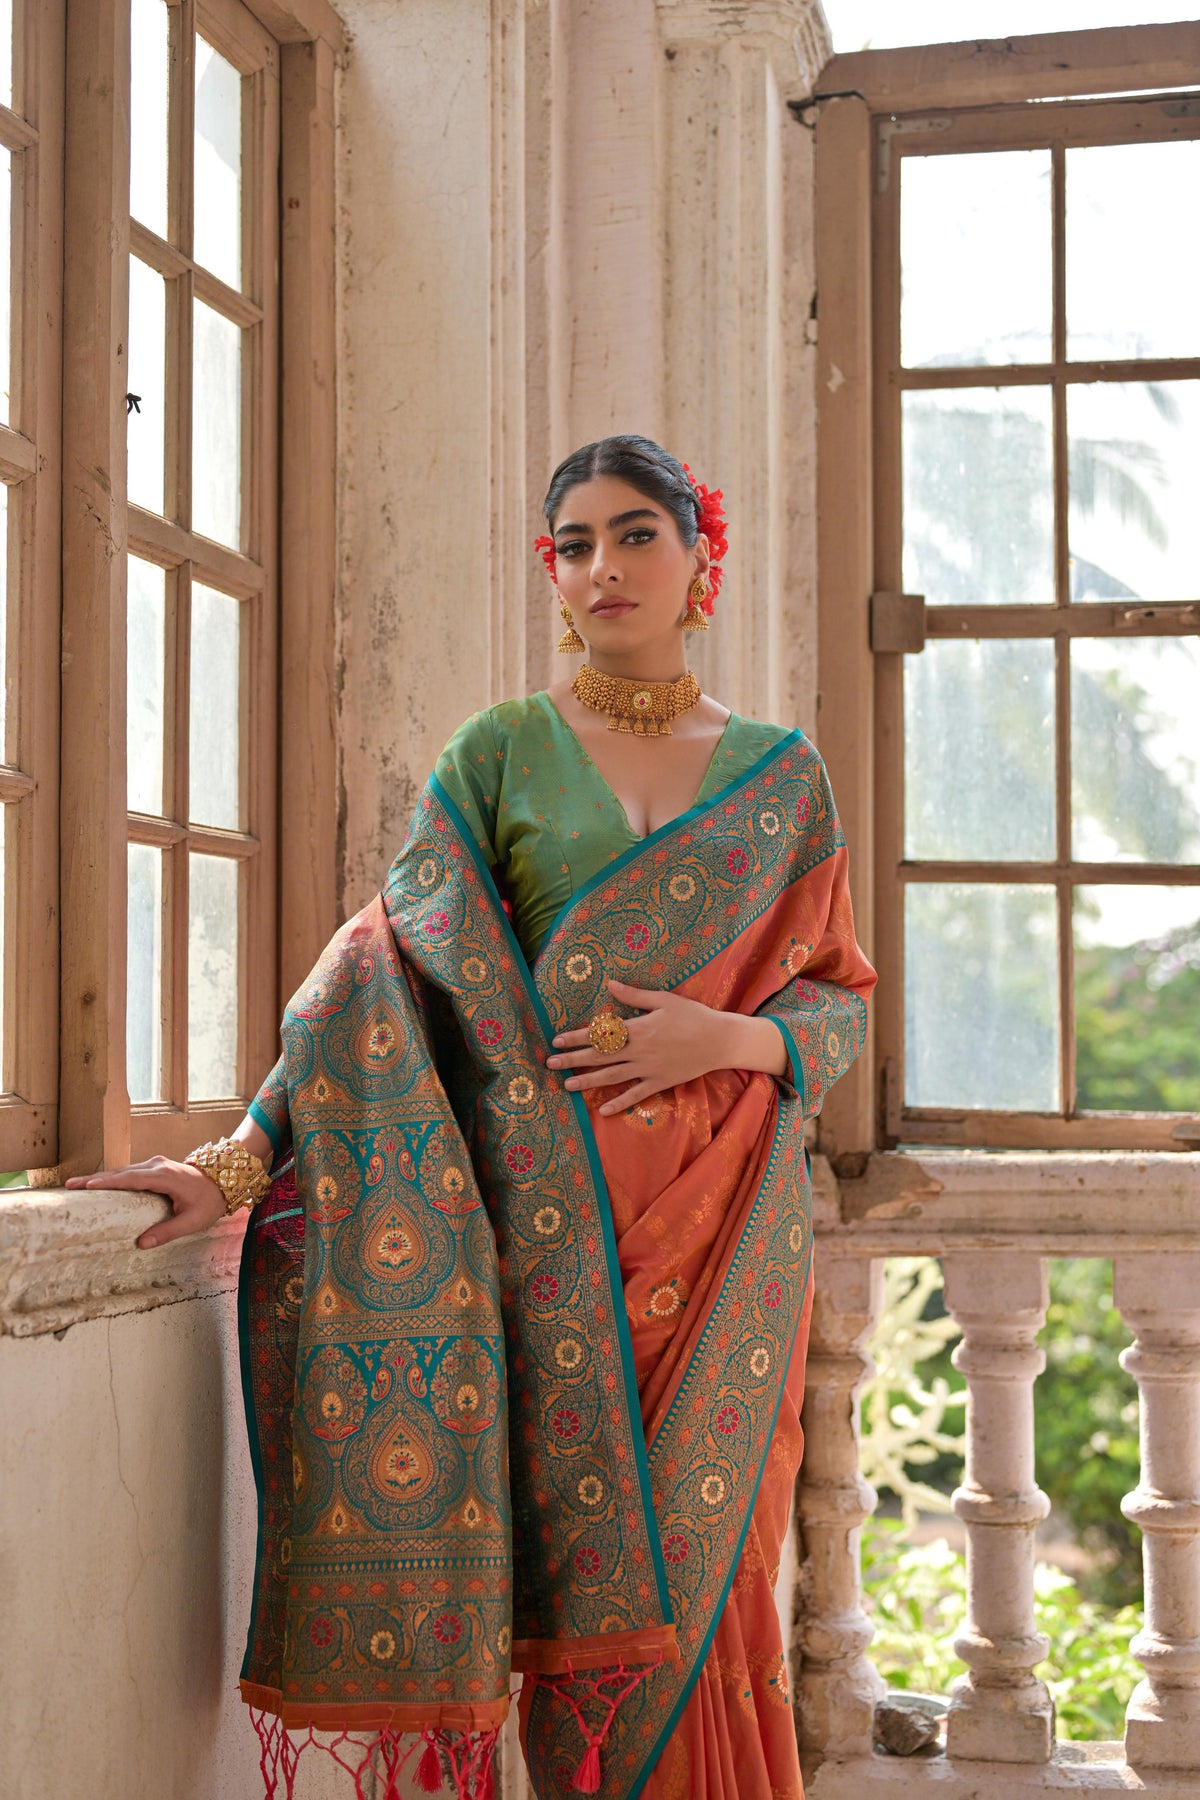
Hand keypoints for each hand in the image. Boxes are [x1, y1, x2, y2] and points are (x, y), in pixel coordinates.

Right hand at [64, 1157, 226, 1249]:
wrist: (223, 1181)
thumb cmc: (208, 1202)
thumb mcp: (192, 1221)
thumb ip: (168, 1232)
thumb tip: (141, 1244)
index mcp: (165, 1176)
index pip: (131, 1178)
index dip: (108, 1182)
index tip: (87, 1185)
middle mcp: (157, 1166)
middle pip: (121, 1172)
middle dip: (95, 1179)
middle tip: (70, 1186)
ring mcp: (155, 1164)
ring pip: (122, 1171)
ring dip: (100, 1178)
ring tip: (76, 1185)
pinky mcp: (154, 1167)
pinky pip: (128, 1172)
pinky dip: (111, 1178)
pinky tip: (97, 1185)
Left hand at [546, 978, 780, 1116]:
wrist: (720, 1040)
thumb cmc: (693, 1015)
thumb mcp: (663, 999)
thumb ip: (634, 995)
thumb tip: (610, 984)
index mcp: (637, 1028)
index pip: (599, 1033)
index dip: (576, 1037)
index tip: (557, 1040)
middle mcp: (638, 1050)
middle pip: (599, 1057)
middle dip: (572, 1060)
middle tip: (550, 1064)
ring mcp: (648, 1069)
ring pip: (612, 1076)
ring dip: (587, 1081)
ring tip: (567, 1086)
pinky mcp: (660, 1082)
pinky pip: (636, 1095)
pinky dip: (619, 1103)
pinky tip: (603, 1110)